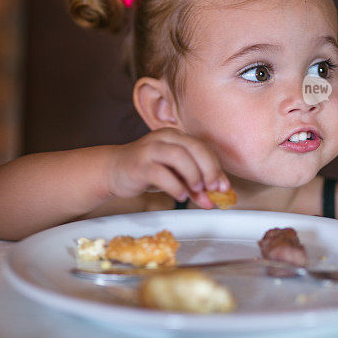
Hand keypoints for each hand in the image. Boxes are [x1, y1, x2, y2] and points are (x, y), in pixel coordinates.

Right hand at [108, 128, 229, 208]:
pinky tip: (180, 195)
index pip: (202, 147)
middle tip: (214, 189)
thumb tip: (213, 201)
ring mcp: (150, 149)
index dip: (216, 167)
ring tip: (196, 190)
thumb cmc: (147, 171)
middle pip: (195, 148)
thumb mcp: (174, 176)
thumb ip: (193, 186)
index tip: (224, 186)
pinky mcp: (139, 164)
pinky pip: (161, 173)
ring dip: (193, 175)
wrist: (114, 170)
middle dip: (209, 170)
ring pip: (179, 156)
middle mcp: (164, 138)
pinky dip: (175, 186)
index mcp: (175, 136)